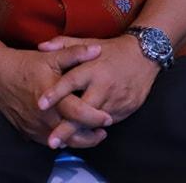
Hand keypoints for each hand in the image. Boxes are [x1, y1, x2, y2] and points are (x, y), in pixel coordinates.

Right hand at [0, 44, 111, 148]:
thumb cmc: (26, 65)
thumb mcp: (51, 56)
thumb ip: (75, 54)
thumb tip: (98, 50)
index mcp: (52, 98)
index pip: (78, 113)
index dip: (95, 118)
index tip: (108, 119)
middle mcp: (44, 117)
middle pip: (72, 135)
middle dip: (91, 136)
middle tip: (103, 131)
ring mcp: (35, 127)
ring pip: (61, 142)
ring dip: (78, 140)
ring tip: (91, 135)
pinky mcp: (28, 132)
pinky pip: (48, 141)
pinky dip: (62, 140)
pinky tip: (71, 134)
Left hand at [37, 35, 158, 148]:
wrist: (144, 55)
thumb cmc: (111, 50)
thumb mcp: (89, 42)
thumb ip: (64, 45)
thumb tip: (41, 46)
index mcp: (92, 69)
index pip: (71, 82)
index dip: (55, 93)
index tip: (40, 105)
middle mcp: (104, 86)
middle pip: (83, 111)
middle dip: (67, 128)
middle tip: (52, 141)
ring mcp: (116, 100)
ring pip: (95, 121)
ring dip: (80, 132)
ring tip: (63, 143)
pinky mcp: (127, 109)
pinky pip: (108, 122)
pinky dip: (96, 127)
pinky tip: (85, 133)